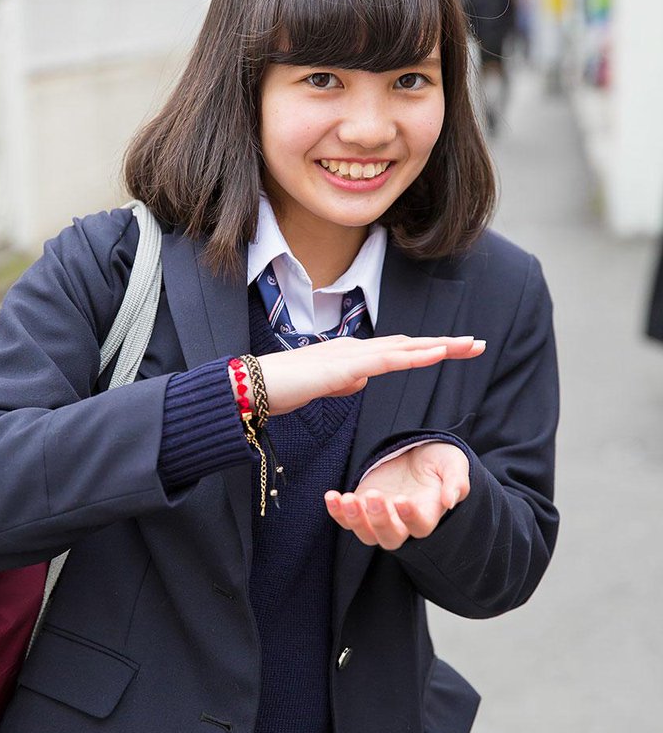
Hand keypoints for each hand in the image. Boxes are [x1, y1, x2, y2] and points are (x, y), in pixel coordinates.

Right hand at [251, 336, 484, 416]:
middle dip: (446, 344)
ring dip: (440, 346)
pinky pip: (388, 361)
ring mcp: (352, 355)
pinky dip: (415, 356)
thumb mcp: (322, 388)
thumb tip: (362, 382)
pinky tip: (437, 354)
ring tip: (470, 346)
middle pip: (409, 344)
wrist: (253, 387)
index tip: (456, 351)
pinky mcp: (345, 367)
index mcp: (352, 354)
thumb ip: (343, 383)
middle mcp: (356, 348)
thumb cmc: (282, 388)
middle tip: (478, 344)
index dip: (428, 350)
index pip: (398, 350)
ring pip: (405, 348)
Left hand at [324, 441, 470, 549]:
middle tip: (374, 496)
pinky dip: (337, 512)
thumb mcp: (453, 463)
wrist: (415, 452)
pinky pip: (346, 519)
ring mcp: (379, 517)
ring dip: (354, 520)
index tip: (401, 499)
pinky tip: (332, 496)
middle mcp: (403, 523)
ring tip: (347, 498)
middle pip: (390, 538)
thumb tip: (451, 501)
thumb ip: (456, 481)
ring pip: (365, 534)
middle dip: (380, 521)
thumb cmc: (438, 460)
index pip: (420, 527)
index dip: (410, 518)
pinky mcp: (361, 507)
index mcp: (428, 515)